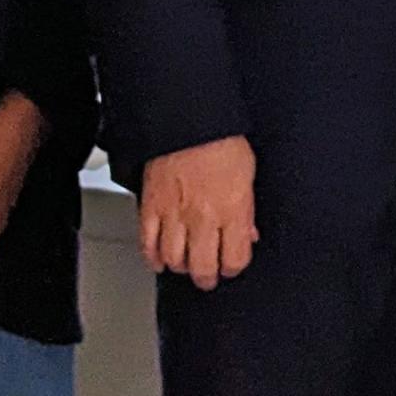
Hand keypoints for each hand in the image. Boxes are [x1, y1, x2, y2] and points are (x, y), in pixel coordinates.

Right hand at [140, 136, 257, 290]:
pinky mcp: (150, 207)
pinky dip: (153, 256)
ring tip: (186, 263)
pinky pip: (148, 244)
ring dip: (181, 267)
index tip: (231, 264)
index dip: (234, 267)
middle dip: (207, 277)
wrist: (187, 118)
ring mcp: (174, 215)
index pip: (235, 260)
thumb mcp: (248, 171)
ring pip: (174, 261)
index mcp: (232, 209)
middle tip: (208, 274)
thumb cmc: (220, 138)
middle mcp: (203, 218)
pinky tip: (160, 258)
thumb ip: (247, 209)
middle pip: (203, 268)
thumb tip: (248, 232)